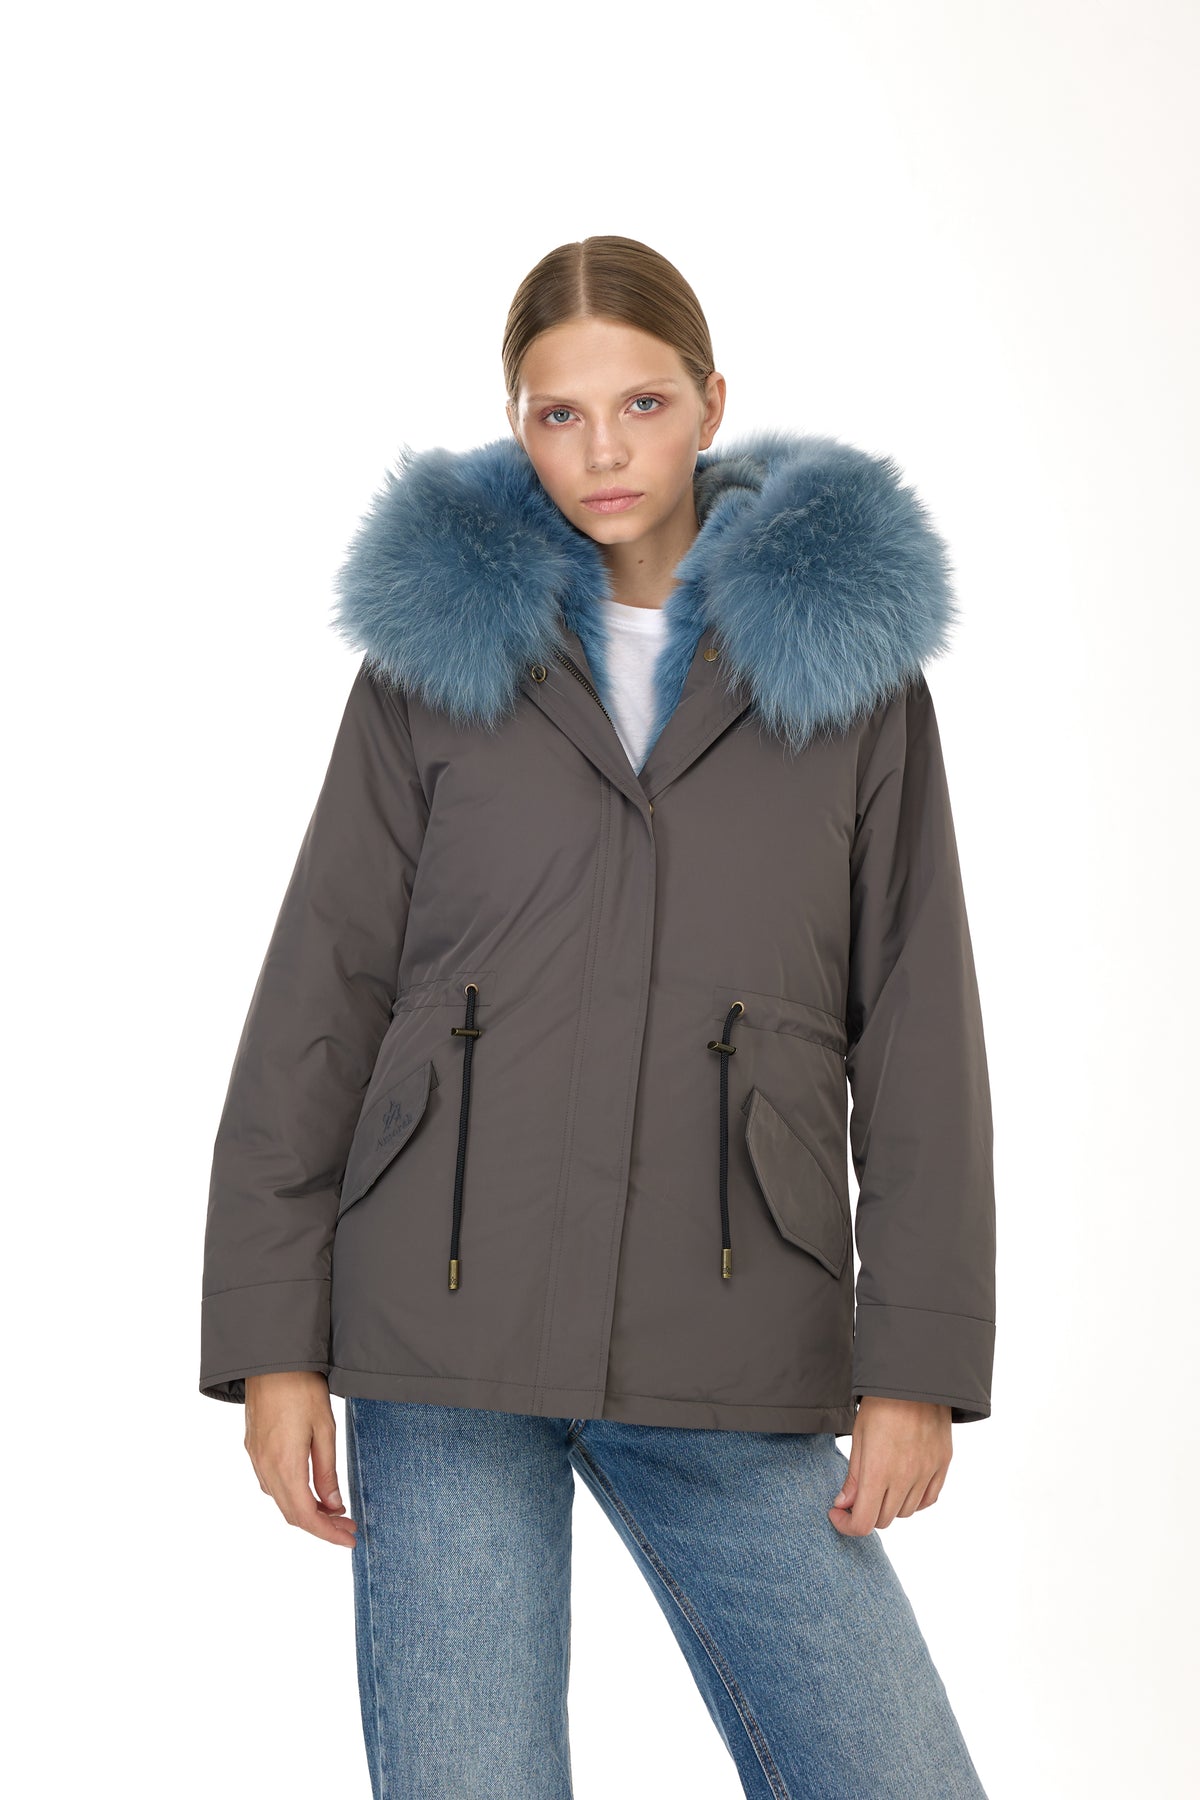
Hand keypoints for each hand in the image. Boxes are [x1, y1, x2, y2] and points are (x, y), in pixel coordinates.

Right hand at [244, 1371, 357, 1547]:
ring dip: (306, 1511)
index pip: (305, 1515)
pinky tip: (310, 1489)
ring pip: (280, 1499)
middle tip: (348, 1527)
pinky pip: (271, 1483)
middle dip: (321, 1526)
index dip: (327, 1534)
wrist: (271, 1359)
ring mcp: (255, 1458)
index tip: (349, 1540)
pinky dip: (292, 1494)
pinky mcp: (253, 1447)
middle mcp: (265, 1467)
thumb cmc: (301, 1388)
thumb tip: (333, 1505)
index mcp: (284, 1465)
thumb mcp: (324, 1429)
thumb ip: (326, 1470)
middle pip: (291, 1513)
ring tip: (334, 1510)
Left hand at [827, 1396, 951, 1535]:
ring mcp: (927, 1473)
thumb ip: (853, 1476)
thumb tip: (844, 1505)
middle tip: (856, 1497)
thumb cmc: (881, 1404)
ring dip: (889, 1507)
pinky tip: (904, 1487)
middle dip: (865, 1513)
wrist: (916, 1380)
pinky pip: (928, 1500)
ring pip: (906, 1512)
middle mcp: (905, 1478)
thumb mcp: (859, 1436)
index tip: (837, 1514)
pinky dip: (914, 1501)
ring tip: (880, 1486)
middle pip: (884, 1520)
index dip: (847, 1525)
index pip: (864, 1522)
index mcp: (878, 1471)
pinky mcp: (942, 1466)